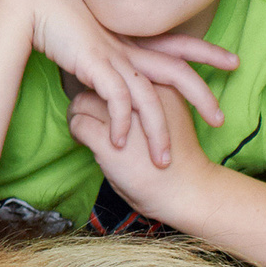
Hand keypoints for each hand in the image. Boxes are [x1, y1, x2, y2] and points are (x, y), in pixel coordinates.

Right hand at [12, 0, 234, 169]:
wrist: (33, 0)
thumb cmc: (55, 16)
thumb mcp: (86, 38)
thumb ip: (100, 56)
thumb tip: (104, 73)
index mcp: (129, 38)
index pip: (178, 45)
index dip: (206, 52)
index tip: (233, 60)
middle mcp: (128, 47)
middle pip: (177, 71)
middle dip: (202, 95)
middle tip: (220, 119)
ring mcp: (114, 56)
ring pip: (150, 97)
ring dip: (159, 131)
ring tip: (164, 160)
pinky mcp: (95, 65)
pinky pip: (118, 99)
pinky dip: (123, 122)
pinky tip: (120, 142)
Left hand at [69, 82, 214, 224]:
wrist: (189, 191)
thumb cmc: (181, 161)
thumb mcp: (171, 120)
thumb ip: (150, 106)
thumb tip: (122, 102)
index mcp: (160, 88)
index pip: (121, 74)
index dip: (110, 90)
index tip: (109, 106)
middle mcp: (140, 97)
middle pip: (99, 85)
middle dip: (90, 100)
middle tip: (88, 116)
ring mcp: (124, 117)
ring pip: (82, 101)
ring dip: (77, 114)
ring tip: (82, 129)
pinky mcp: (108, 139)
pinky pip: (79, 123)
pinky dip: (75, 131)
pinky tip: (82, 141)